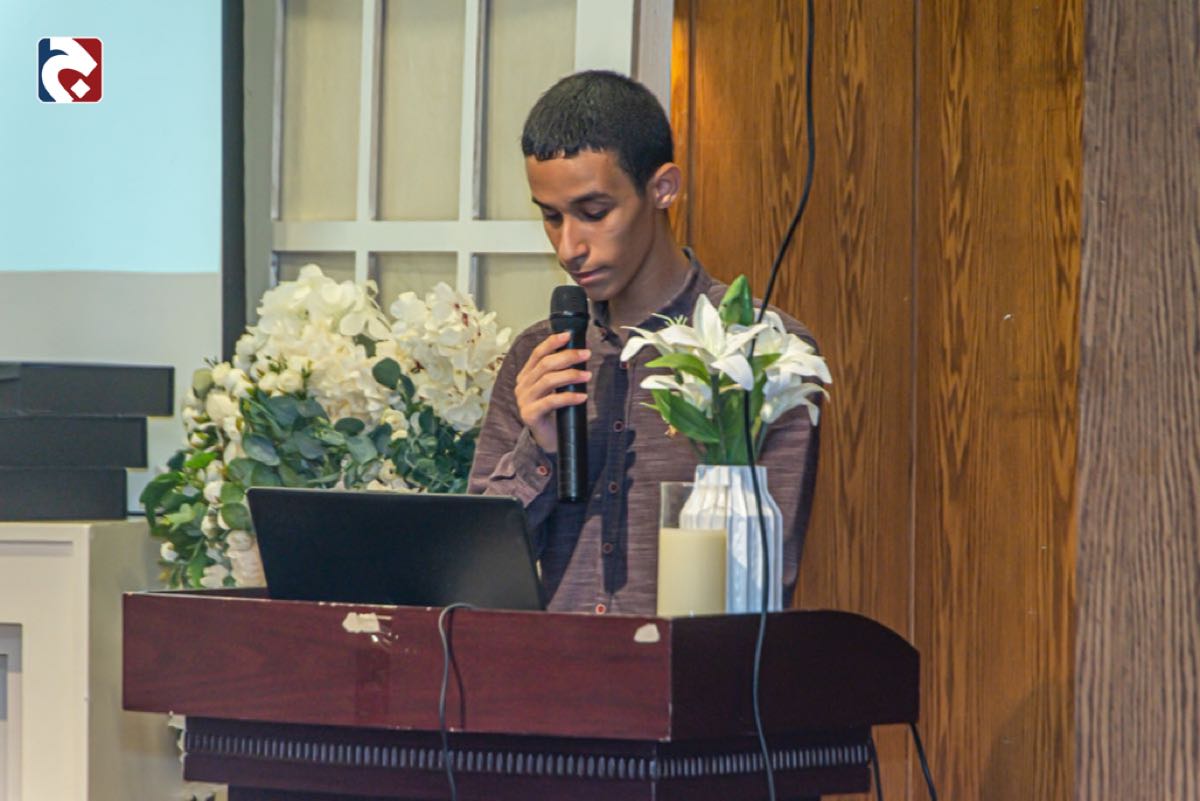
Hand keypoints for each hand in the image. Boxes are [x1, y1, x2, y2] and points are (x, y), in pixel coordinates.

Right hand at [515, 331, 589, 452]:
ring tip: (587, 375)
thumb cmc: (553, 411)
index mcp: (526, 376)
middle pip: (544, 365)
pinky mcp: (530, 415)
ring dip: (570, 375)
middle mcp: (522, 386)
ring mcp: (524, 400)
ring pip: (547, 381)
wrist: (547, 438)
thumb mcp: (554, 388)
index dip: (552, 343)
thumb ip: (559, 373)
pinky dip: (568, 397)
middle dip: (567, 357)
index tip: (568, 335)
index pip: (537, 354)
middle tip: (585, 354)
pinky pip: (551, 402)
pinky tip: (582, 397)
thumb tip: (580, 354)